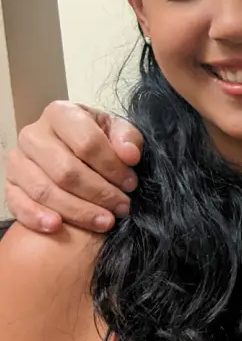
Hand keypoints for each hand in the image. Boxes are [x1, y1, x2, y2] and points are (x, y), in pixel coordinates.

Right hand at [5, 101, 143, 233]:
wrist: (75, 150)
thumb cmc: (100, 139)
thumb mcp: (118, 131)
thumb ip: (128, 138)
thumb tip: (129, 156)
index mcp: (61, 113)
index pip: (87, 142)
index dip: (112, 167)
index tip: (131, 184)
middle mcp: (33, 134)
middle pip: (66, 171)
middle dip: (99, 193)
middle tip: (122, 207)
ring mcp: (17, 160)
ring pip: (45, 191)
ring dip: (78, 211)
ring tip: (105, 222)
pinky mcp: (9, 184)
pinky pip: (18, 204)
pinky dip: (36, 217)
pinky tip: (57, 226)